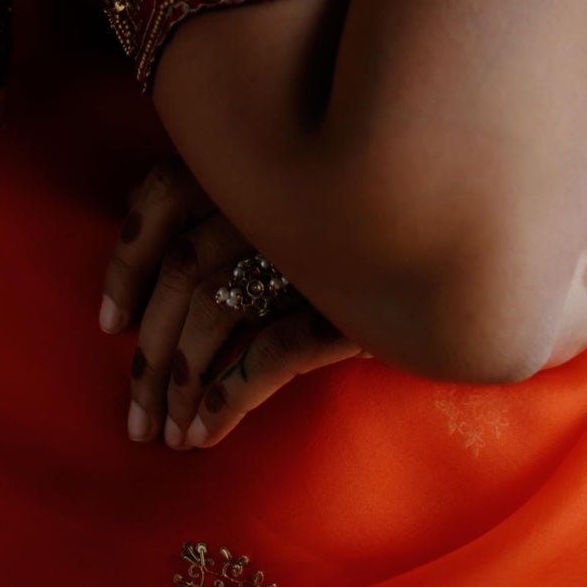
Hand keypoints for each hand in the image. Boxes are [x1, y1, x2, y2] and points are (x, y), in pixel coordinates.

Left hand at [98, 153, 361, 451]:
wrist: (478, 232)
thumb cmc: (377, 209)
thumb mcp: (299, 188)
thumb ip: (240, 199)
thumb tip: (161, 282)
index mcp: (256, 151)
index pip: (161, 194)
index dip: (124, 261)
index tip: (108, 324)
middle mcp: (275, 187)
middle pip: (180, 272)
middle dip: (148, 354)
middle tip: (132, 417)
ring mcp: (312, 241)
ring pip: (215, 313)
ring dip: (180, 383)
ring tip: (167, 435)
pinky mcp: (351, 298)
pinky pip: (269, 353)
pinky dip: (226, 398)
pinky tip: (205, 434)